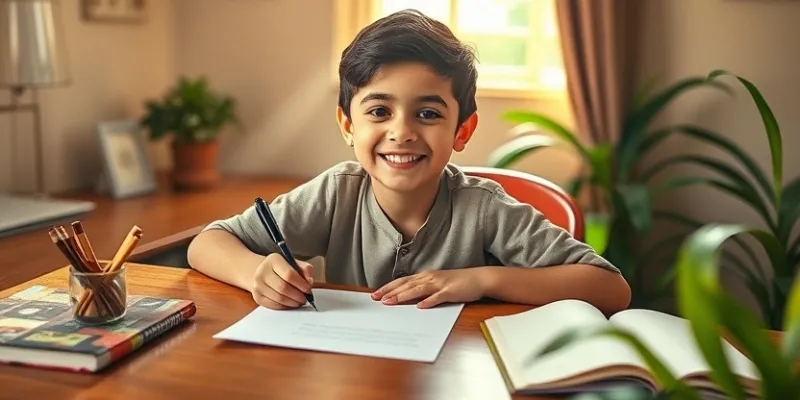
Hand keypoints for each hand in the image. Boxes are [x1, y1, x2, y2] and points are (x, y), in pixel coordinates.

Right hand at [251, 253, 313, 309]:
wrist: (260, 271)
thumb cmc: (281, 268)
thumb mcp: (294, 262)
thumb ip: (305, 269)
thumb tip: (309, 281)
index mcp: (274, 260)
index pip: (289, 274)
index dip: (301, 284)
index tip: (308, 289)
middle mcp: (262, 271)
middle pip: (283, 288)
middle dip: (297, 296)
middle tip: (305, 298)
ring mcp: (258, 285)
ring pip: (279, 298)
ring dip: (292, 302)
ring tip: (299, 301)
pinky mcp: (257, 296)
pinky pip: (273, 305)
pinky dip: (285, 306)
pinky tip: (290, 303)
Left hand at [371, 269, 485, 308]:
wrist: (479, 279)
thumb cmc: (457, 283)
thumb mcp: (437, 284)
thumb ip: (423, 290)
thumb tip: (407, 298)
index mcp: (425, 276)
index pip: (403, 281)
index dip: (389, 287)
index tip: (376, 294)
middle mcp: (430, 278)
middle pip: (406, 284)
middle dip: (390, 291)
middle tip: (376, 299)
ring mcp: (440, 284)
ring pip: (418, 289)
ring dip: (403, 296)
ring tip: (391, 302)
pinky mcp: (451, 291)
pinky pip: (438, 297)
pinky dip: (428, 302)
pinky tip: (420, 307)